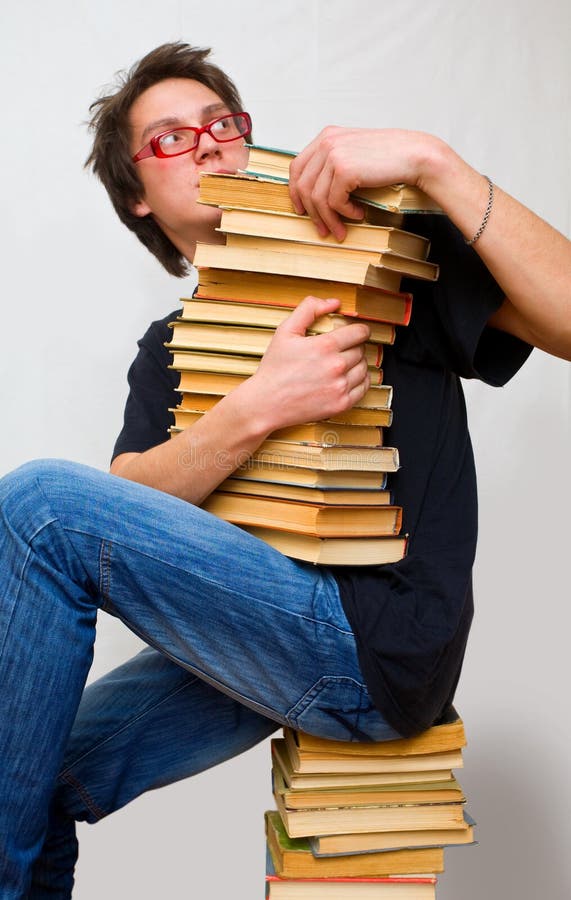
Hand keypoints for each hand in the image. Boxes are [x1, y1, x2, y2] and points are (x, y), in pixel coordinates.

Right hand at [246, 295, 370, 432]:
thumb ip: (309, 309)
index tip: (356, 333)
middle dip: (354, 347)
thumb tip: (334, 303)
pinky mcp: (341, 404)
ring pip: (364, 368)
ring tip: (342, 364)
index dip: (359, 330)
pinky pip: (363, 387)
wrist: (266, 403)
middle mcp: (336, 366)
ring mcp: (340, 387)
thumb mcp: (285, 331)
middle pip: (361, 350)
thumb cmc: (274, 368)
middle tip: (341, 350)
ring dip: (357, 364)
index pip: (360, 332)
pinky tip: (347, 378)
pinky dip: (360, 381)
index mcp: (325, 346)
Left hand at [289, 126, 429, 240]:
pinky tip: (358, 213)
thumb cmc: (389, 158)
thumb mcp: (354, 153)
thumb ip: (334, 164)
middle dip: (312, 213)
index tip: (302, 210)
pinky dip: (345, 213)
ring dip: (329, 219)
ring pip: (317, 198)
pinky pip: (334, 202)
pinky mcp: (344, 169)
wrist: (414, 155)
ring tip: (341, 230)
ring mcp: (334, 154)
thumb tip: (315, 193)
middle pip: (304, 186)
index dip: (296, 192)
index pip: (297, 167)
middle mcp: (327, 142)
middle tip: (323, 230)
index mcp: (327, 136)